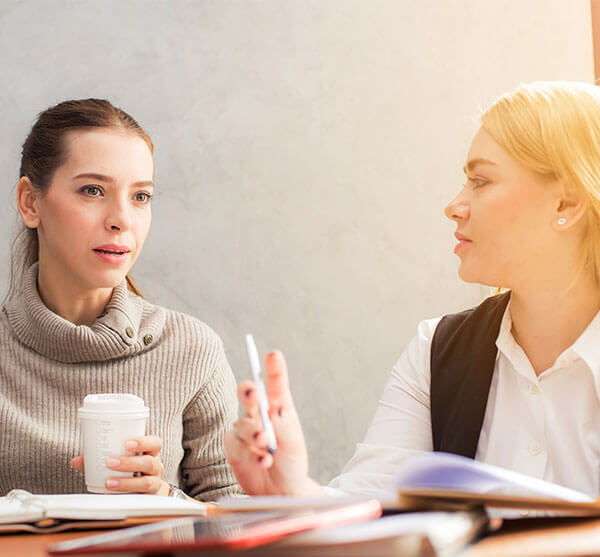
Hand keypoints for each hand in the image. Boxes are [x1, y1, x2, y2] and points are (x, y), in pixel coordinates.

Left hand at [71, 435, 169, 495]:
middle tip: (110, 462)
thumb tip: (76, 461)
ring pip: (146, 482)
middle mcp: (156, 467)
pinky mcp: (149, 499)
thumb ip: (100, 458)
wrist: (147, 490)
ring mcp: (155, 484)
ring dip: (126, 482)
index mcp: (151, 453)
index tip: (127, 443)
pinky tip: (111, 496)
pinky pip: (140, 499)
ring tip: (108, 482)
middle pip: (149, 463)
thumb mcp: (121, 459)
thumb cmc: (132, 469)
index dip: (144, 442)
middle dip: (129, 463)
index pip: (155, 444)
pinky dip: (125, 497)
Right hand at [224, 350, 322, 495]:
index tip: (273, 355)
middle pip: (248, 394)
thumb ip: (284, 425)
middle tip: (254, 394)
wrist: (281, 491)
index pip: (275, 385)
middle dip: (249, 392)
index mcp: (279, 408)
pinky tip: (262, 460)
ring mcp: (245, 430)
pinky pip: (236, 444)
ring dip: (254, 433)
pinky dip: (250, 453)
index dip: (274, 369)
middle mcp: (259, 414)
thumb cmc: (291, 463)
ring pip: (242, 424)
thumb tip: (275, 407)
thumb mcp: (294, 443)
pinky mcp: (233, 447)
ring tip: (265, 444)